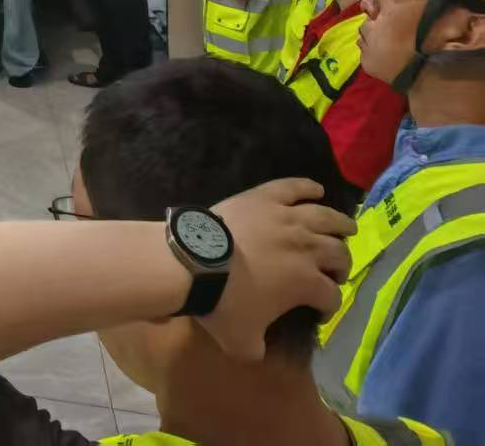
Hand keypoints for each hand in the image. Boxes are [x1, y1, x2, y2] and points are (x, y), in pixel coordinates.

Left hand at [197, 179, 353, 361]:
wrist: (192, 262)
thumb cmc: (221, 302)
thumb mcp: (241, 342)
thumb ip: (257, 349)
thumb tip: (259, 352)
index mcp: (307, 283)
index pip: (332, 296)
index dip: (330, 306)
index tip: (321, 310)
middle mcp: (307, 247)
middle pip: (338, 254)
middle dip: (342, 265)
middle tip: (337, 269)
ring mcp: (287, 218)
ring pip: (326, 218)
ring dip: (341, 224)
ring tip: (348, 227)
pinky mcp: (265, 197)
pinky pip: (293, 188)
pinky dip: (307, 186)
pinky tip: (317, 189)